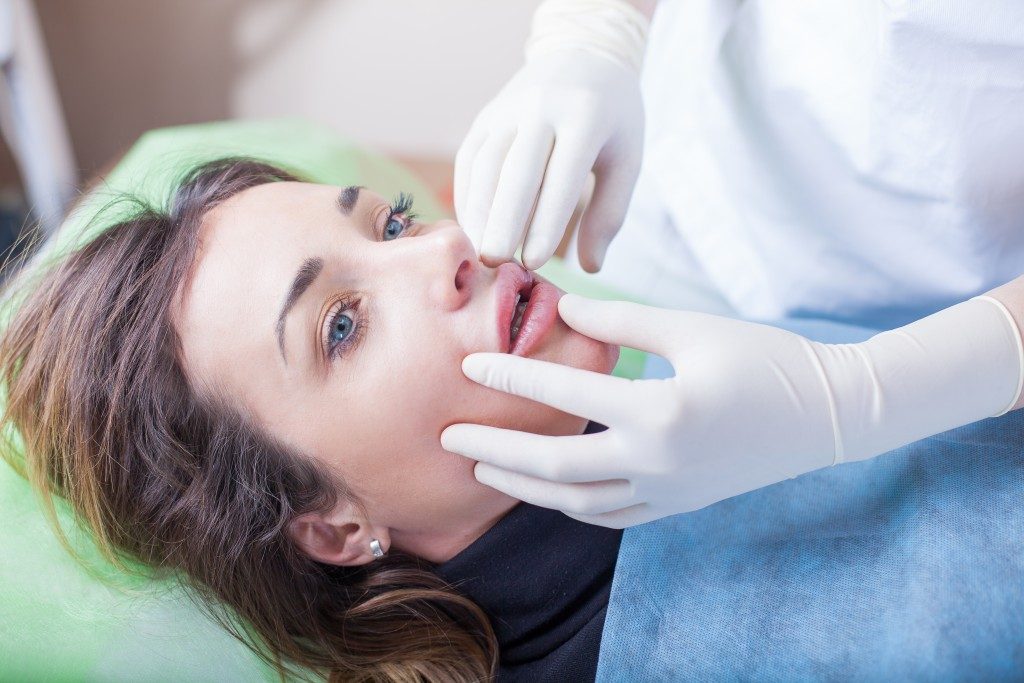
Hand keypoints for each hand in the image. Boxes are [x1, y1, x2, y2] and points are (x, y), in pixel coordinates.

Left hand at [441, 295, 840, 526]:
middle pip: (554, 468)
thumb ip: (621, 321)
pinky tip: (548, 490)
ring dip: (523, 487)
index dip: (510, 379)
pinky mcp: (678, 505)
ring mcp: (668, 492)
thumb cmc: (764, 359)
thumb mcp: (691, 328)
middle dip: (494, 451)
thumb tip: (560, 304)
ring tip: (483, 468)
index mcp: (660, 412)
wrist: (829, 415)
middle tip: (446, 439)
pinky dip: (571, 504)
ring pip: (577, 502)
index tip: (468, 366)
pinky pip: (610, 515)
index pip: (565, 398)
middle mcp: (657, 463)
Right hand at [454, 50, 643, 271]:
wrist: (583, 55)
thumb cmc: (613, 119)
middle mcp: (541, 107)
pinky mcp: (486, 116)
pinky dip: (468, 196)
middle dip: (503, 221)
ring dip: (479, 212)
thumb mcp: (626, 160)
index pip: (562, 176)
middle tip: (495, 263)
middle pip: (515, 171)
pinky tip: (474, 228)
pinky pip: (470, 160)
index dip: (547, 221)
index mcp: (585, 116)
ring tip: (481, 253)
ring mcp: (508, 108)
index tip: (535, 261)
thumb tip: (590, 267)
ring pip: (485, 165)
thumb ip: (610, 213)